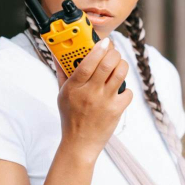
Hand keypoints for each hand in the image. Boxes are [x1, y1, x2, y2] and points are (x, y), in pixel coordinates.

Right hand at [52, 38, 132, 162]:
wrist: (79, 144)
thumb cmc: (70, 116)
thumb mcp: (62, 94)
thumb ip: (62, 72)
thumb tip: (56, 54)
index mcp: (74, 87)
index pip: (87, 63)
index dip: (97, 49)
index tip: (104, 41)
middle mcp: (90, 93)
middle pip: (107, 64)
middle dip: (114, 53)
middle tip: (113, 52)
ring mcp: (104, 102)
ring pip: (120, 74)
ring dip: (122, 65)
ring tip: (119, 65)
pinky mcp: (116, 111)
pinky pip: (128, 92)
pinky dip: (126, 88)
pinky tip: (119, 90)